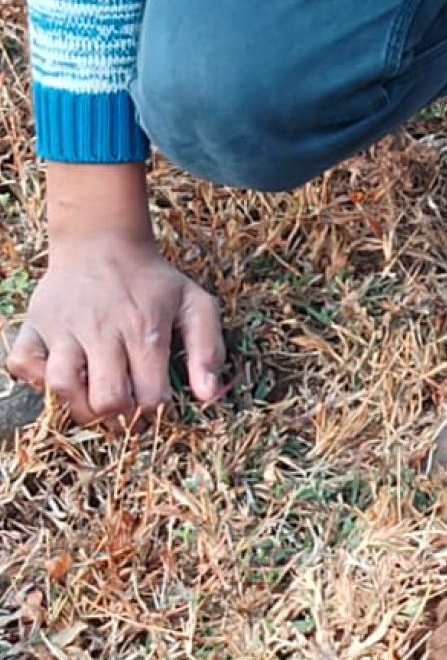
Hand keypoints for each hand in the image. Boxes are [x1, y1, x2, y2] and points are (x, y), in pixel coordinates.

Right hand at [8, 164, 225, 427]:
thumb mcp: (195, 304)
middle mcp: (102, 331)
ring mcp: (63, 329)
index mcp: (144, 329)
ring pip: (61, 387)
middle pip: (105, 399)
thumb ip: (208, 349)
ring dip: (79, 406)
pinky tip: (62, 377)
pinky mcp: (34, 326)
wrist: (102, 242)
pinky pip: (22, 363)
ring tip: (96, 402)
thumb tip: (210, 396)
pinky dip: (35, 380)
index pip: (149, 395)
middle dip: (120, 417)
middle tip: (126, 412)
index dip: (155, 411)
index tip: (156, 403)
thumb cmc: (153, 280)